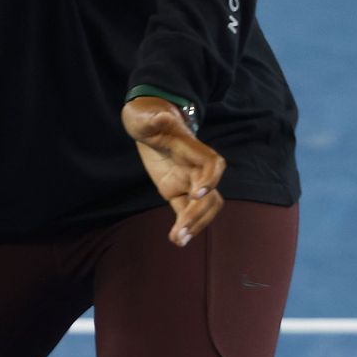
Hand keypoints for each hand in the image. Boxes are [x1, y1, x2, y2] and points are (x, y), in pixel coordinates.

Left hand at [122, 96, 225, 246]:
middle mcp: (195, 167)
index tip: (197, 194)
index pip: (213, 164)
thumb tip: (163, 116)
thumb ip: (154, 119)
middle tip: (180, 228)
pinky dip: (184, 226)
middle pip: (210, 193)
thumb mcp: (144, 116)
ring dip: (195, 224)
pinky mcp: (177, 190)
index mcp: (191, 148)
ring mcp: (188, 180)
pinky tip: (176, 240)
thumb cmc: (146, 117)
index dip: (210, 179)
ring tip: (178, 239)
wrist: (145, 122)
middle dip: (198, 212)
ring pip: (204, 207)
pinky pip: (186, 211)